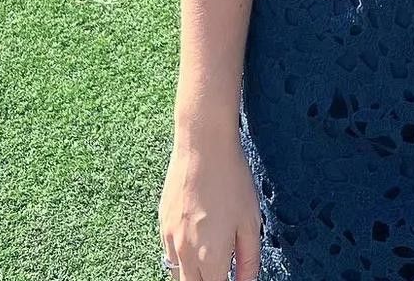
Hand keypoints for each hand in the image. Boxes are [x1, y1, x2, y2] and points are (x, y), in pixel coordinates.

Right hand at [159, 130, 261, 280]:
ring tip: (210, 261)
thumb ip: (249, 259)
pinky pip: (169, 253)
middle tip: (221, 269)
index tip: (232, 276)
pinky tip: (197, 240)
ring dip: (192, 274)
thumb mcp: (251, 220)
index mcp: (209, 256)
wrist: (202, 145)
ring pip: (176, 274)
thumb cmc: (231, 179)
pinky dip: (181, 257)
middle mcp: (184, 253)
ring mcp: (169, 238)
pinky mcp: (161, 223)